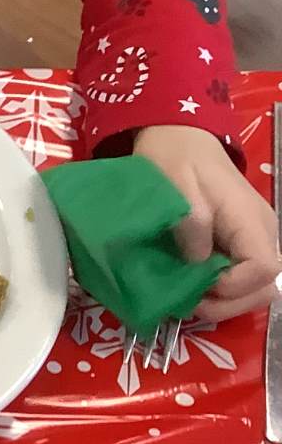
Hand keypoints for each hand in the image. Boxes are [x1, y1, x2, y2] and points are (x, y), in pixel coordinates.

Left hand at [135, 124, 281, 319]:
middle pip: (267, 287)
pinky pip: (243, 277)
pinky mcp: (241, 244)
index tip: (198, 284)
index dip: (234, 286)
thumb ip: (192, 225)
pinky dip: (222, 289)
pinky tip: (194, 285)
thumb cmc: (176, 159)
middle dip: (229, 304)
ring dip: (225, 301)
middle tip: (189, 303)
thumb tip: (198, 261)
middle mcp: (263, 234)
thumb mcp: (176, 186)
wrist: (180, 140)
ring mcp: (254, 240)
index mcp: (251, 220)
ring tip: (190, 297)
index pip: (263, 269)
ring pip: (257, 288)